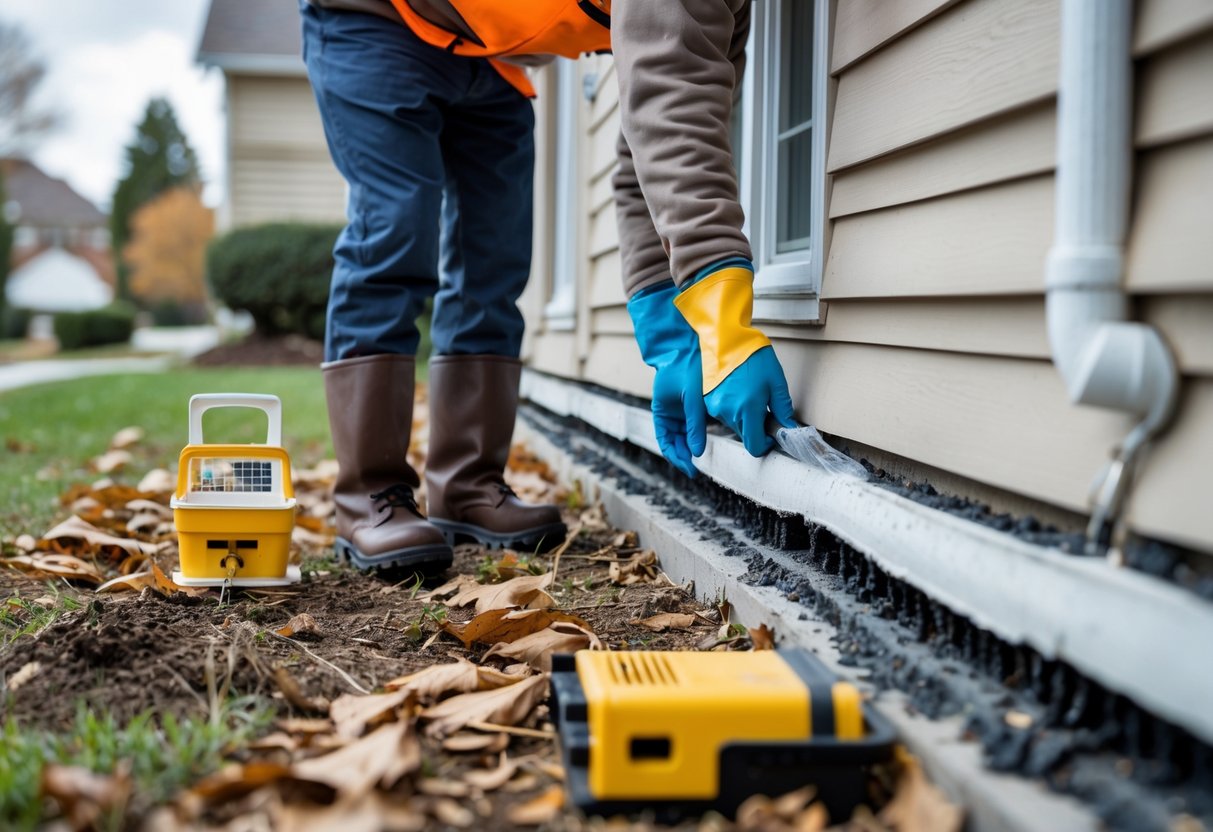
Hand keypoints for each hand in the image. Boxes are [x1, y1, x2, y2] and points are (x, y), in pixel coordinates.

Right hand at [651, 346, 706, 476]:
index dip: (676, 458)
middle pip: (676, 442)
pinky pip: (696, 426)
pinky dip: (702, 435)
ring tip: (706, 458)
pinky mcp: (694, 406)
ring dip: (694, 447)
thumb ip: (694, 425)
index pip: (665, 442)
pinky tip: (712, 441)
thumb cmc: (685, 366)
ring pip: (687, 436)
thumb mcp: (692, 398)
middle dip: (686, 456)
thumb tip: (697, 451)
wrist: (691, 343)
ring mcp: (682, 410)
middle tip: (698, 468)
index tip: (689, 468)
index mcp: (662, 412)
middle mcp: (670, 414)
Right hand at [704, 345, 795, 455]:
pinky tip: (738, 394)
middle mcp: (728, 413)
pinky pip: (723, 415)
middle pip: (745, 436)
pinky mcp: (708, 401)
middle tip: (764, 409)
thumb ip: (783, 409)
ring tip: (750, 397)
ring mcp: (715, 408)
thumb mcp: (775, 382)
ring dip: (744, 419)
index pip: (755, 446)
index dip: (765, 444)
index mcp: (746, 410)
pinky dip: (732, 410)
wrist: (727, 339)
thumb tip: (789, 428)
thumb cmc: (752, 357)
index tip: (771, 433)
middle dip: (756, 428)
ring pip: (734, 426)